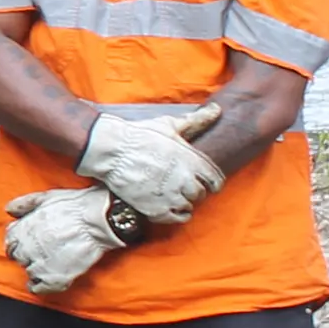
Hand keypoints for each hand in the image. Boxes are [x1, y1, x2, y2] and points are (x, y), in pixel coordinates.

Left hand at [3, 187, 129, 295]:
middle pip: (19, 258)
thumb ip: (24, 204)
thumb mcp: (44, 197)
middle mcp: (26, 250)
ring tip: (50, 262)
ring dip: (37, 268)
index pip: (10, 242)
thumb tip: (9, 209)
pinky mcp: (55, 279)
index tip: (26, 243)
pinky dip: (41, 285)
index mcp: (22, 231)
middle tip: (41, 251)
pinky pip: (39, 288)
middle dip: (27, 254)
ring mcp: (40, 266)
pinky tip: (48, 279)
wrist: (98, 221)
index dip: (19, 242)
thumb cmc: (74, 207)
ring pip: (29, 272)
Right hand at [74, 105, 221, 224]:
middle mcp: (185, 180)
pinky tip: (167, 205)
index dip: (211, 182)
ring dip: (182, 201)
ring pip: (188, 206)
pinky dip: (174, 214)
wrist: (111, 151)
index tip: (205, 182)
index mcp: (192, 160)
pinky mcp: (156, 209)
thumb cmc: (140, 135)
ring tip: (171, 194)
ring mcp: (171, 196)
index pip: (215, 180)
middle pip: (200, 194)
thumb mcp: (170, 125)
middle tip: (181, 185)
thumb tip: (218, 109)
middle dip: (193, 190)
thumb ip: (197, 121)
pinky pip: (176, 218)